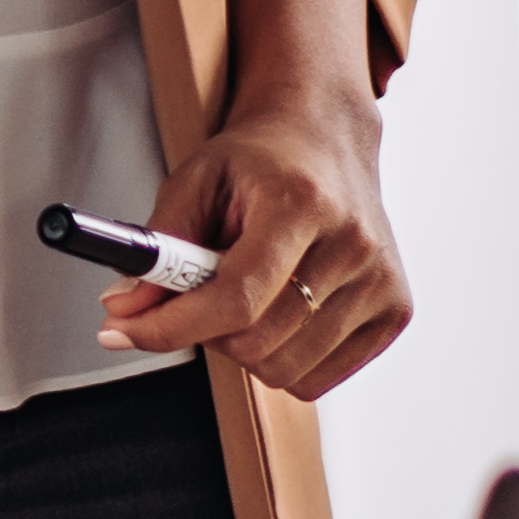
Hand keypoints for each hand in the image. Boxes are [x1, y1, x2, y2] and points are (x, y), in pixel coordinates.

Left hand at [97, 0, 407, 403]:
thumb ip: (155, 247)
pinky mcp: (396, 311)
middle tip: (192, 299)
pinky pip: (317, 379)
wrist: (325, 140)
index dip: (173, 325)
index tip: (122, 332)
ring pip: (284, 368)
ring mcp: (382, 281)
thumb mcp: (194, 180)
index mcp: (303, 202)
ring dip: (242, 348)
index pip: (236, 296)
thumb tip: (124, 310)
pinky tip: (275, 315)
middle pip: (258, 340)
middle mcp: (354, 244)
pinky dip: (281, 361)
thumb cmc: (258, 161)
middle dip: (204, 331)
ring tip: (240, 297)